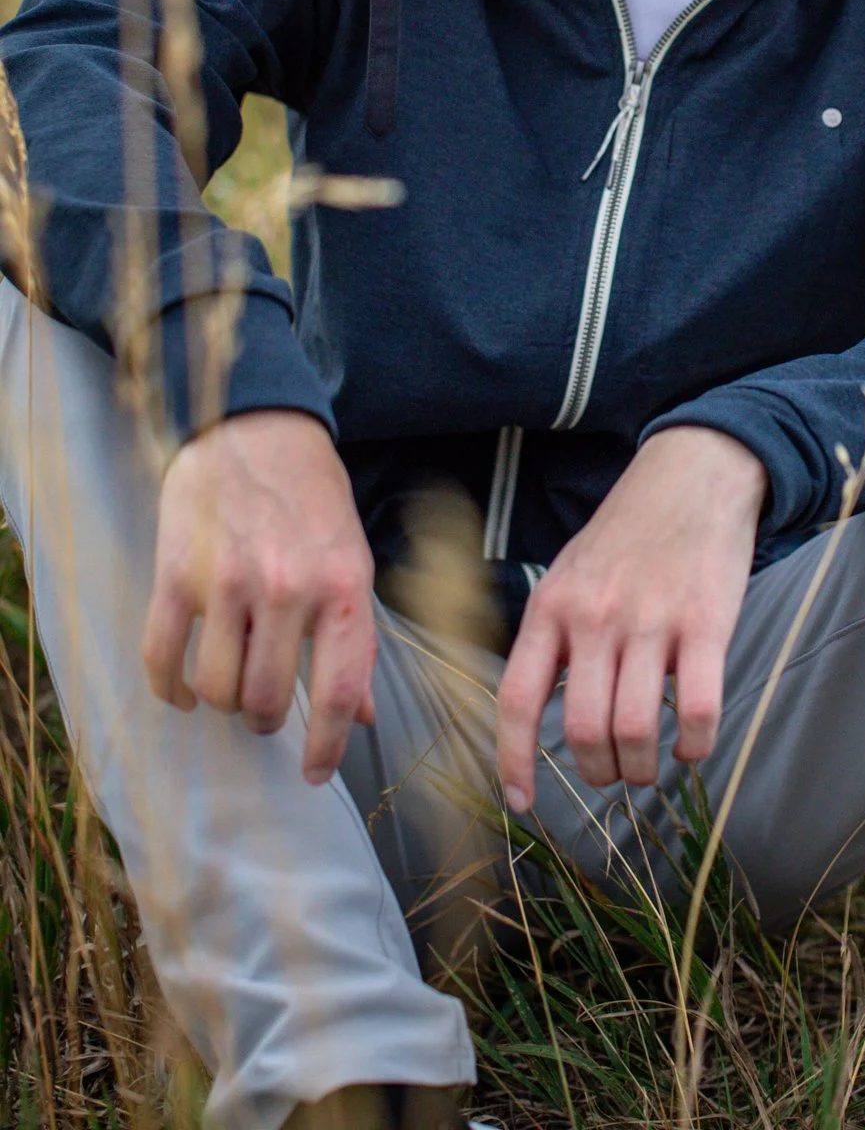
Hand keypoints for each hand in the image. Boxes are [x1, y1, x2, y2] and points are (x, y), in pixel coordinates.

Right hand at [141, 410, 376, 784]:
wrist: (258, 431)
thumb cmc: (313, 501)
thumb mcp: (354, 561)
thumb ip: (357, 638)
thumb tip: (362, 714)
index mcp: (343, 587)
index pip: (337, 692)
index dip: (326, 747)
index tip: (315, 774)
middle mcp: (287, 588)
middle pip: (264, 699)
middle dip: (263, 719)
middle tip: (264, 710)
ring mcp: (228, 580)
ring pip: (215, 687)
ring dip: (220, 702)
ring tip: (229, 686)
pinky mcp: (178, 572)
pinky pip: (163, 657)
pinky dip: (169, 689)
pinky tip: (181, 690)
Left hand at [497, 426, 766, 812]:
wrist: (694, 475)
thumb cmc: (630, 532)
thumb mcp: (571, 573)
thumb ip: (556, 635)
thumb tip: (544, 711)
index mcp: (552, 606)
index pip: (518, 699)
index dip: (514, 760)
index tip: (521, 802)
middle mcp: (595, 616)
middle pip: (585, 730)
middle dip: (598, 772)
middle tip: (612, 773)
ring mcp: (652, 620)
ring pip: (635, 730)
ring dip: (642, 768)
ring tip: (649, 766)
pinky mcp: (706, 623)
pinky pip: (697, 709)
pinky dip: (695, 745)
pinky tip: (694, 746)